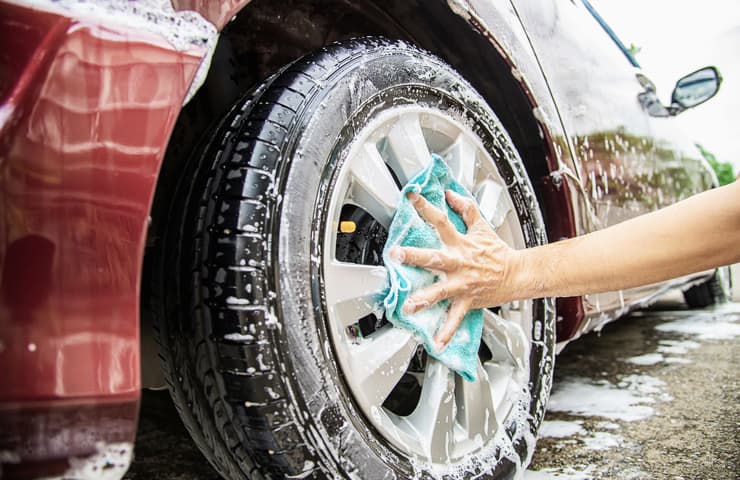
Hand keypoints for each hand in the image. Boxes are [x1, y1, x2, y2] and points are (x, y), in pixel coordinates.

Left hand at [390, 190, 516, 350]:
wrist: (518, 274)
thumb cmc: (497, 252)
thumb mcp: (481, 226)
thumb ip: (465, 208)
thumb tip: (451, 194)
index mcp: (461, 243)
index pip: (441, 221)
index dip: (426, 207)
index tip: (411, 198)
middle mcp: (459, 262)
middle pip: (434, 257)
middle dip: (415, 256)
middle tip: (397, 254)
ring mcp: (462, 283)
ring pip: (441, 291)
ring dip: (424, 298)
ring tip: (409, 306)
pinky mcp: (467, 300)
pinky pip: (455, 318)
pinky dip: (447, 331)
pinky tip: (436, 342)